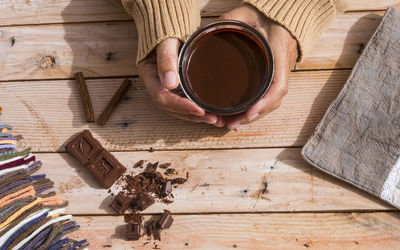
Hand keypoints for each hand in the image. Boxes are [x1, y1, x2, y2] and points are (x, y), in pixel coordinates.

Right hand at [138, 38, 224, 126]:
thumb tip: (170, 83)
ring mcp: (166, 88)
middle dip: (192, 115)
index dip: (180, 106)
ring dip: (197, 117)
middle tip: (213, 119)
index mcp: (150, 75)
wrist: (170, 25)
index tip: (199, 110)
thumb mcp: (166, 41)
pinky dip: (198, 111)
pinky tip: (213, 114)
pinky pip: (185, 104)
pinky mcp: (177, 88)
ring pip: (179, 109)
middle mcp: (157, 85)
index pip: (163, 97)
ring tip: (217, 121)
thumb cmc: (168, 30)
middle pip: (172, 108)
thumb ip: (166, 58)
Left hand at [221, 5, 297, 130]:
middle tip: (232, 125)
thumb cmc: (264, 14)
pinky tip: (243, 117)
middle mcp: (282, 67)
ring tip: (234, 125)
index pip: (278, 85)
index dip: (264, 103)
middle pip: (273, 100)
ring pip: (272, 102)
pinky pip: (269, 97)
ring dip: (254, 116)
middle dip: (254, 116)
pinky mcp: (274, 76)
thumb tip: (203, 33)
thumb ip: (227, 21)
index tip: (249, 113)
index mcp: (278, 53)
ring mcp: (280, 73)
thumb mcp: (245, 13)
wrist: (282, 14)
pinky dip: (257, 110)